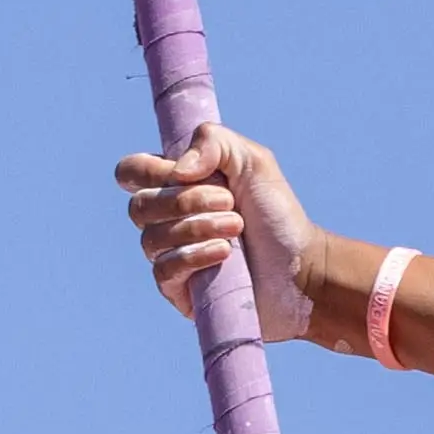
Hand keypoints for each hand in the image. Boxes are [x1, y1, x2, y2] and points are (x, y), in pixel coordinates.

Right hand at [117, 123, 326, 335]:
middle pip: (138, 206)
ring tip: (237, 227)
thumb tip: (177, 170)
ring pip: (151, 239)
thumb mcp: (252, 161)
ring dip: (197, 227)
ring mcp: (170, 258)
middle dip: (185, 201)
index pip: (131, 172)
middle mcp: (166, 222)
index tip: (187, 173)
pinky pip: (164, 271)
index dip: (148, 170)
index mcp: (174, 186)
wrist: (302, 267)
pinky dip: (193, 256)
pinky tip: (225, 254)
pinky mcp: (179, 292)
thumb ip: (214, 142)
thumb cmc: (277, 214)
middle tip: (230, 202)